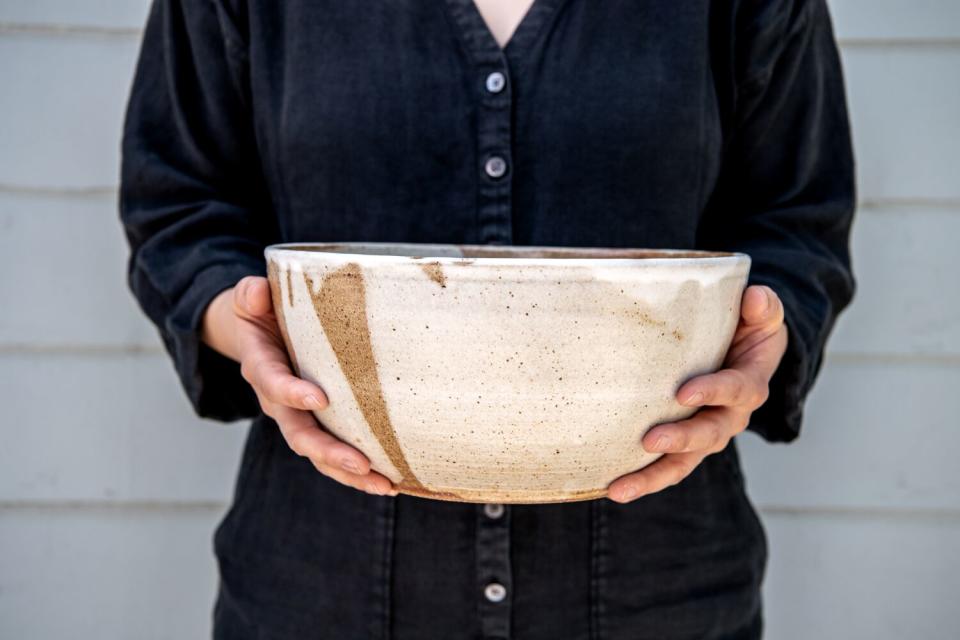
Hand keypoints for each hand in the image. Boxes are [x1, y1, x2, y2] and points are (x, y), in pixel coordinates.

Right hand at [202, 276, 396, 496]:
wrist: (255, 335)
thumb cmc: (262, 312)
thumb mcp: (249, 298)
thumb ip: (250, 295)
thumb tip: (257, 291)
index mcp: (261, 366)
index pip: (272, 382)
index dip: (292, 392)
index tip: (318, 398)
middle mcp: (277, 401)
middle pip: (299, 434)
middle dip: (329, 452)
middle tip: (361, 463)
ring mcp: (297, 418)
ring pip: (318, 454)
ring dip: (350, 473)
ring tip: (385, 485)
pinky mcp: (317, 425)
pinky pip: (334, 455)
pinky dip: (358, 472)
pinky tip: (391, 482)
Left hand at [607, 285, 788, 502]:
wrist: (744, 352)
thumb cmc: (748, 329)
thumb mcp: (762, 314)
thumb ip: (763, 306)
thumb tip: (753, 298)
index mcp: (749, 384)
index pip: (736, 390)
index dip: (713, 392)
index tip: (684, 393)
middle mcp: (729, 416)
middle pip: (709, 435)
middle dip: (680, 440)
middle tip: (650, 440)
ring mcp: (705, 434)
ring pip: (682, 463)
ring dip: (651, 476)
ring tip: (619, 488)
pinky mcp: (683, 444)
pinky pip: (664, 466)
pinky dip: (640, 479)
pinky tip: (609, 488)